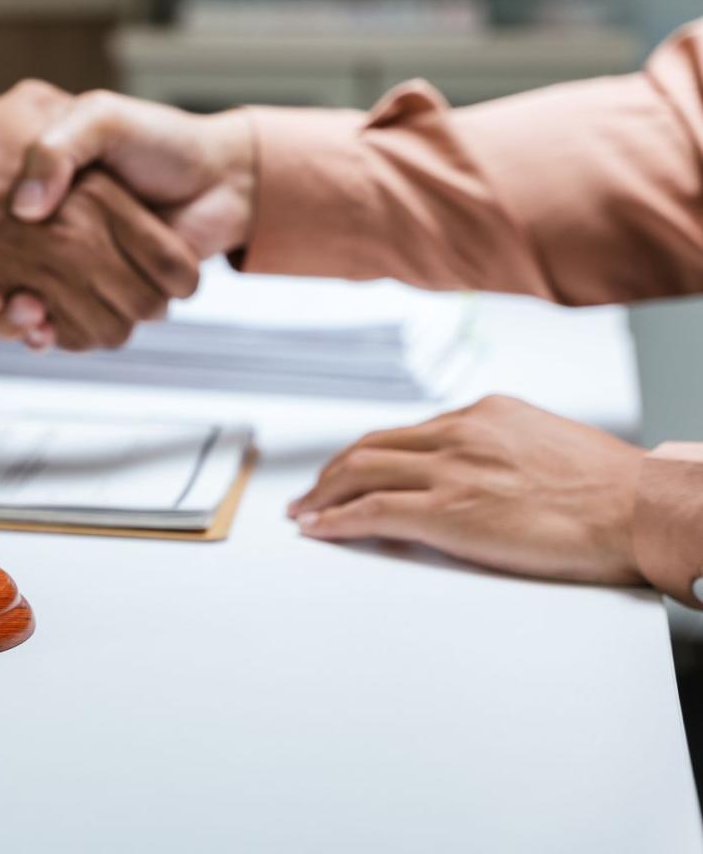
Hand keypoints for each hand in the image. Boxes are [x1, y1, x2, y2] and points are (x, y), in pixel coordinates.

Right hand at [0, 91, 256, 346]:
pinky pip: (58, 332)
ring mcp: (73, 275)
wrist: (220, 178)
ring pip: (18, 315)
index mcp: (43, 200)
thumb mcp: (97, 118)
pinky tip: (36, 323)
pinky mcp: (99, 303)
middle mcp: (52, 241)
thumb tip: (27, 206)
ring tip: (1, 302)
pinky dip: (42, 335)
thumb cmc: (159, 142)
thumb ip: (58, 148)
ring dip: (4, 319)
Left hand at [288, 395, 646, 584]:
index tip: (351, 468)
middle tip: (311, 492)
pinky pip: (371, 512)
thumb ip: (506, 449)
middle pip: (372, 447)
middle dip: (333, 471)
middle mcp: (460, 433)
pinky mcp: (446, 511)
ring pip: (362, 473)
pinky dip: (335, 520)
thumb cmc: (612, 488)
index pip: (409, 432)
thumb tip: (489, 471)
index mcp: (486, 414)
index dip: (370, 453)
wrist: (640, 508)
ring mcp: (451, 471)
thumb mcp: (550, 444)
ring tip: (304, 513)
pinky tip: (318, 530)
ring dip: (323, 495)